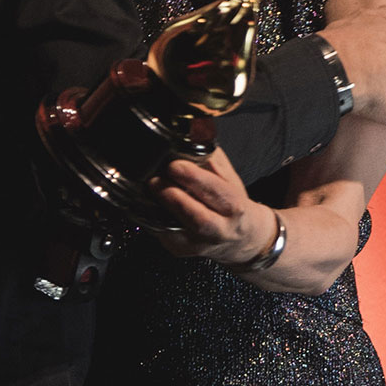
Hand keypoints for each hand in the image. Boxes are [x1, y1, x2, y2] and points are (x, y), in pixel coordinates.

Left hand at [141, 147, 278, 265]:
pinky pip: (162, 235)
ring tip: (149, 189)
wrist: (242, 239)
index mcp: (235, 208)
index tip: (176, 165)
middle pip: (198, 218)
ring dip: (159, 209)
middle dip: (176, 198)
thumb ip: (210, 159)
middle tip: (156, 179)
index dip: (196, 179)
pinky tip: (142, 203)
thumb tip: (190, 135)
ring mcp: (199, 245)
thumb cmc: (233, 204)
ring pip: (177, 231)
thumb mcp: (230, 179)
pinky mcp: (181, 251)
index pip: (218, 193)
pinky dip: (150, 218)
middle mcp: (220, 230)